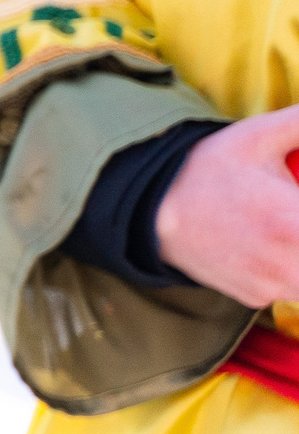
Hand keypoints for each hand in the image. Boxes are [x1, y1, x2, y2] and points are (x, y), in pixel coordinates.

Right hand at [153, 105, 298, 309]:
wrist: (150, 206)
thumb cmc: (207, 168)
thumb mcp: (258, 136)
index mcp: (293, 222)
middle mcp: (286, 263)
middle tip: (292, 213)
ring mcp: (270, 285)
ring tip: (284, 228)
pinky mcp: (255, 298)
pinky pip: (289, 290)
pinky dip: (288, 272)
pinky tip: (267, 246)